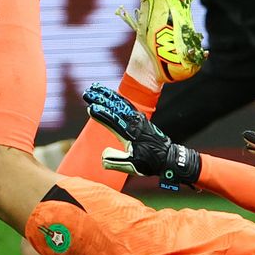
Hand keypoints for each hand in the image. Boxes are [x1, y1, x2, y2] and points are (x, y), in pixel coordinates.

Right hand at [83, 83, 200, 189]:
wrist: (168, 157)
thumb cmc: (150, 163)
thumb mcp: (133, 166)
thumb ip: (116, 161)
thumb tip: (103, 155)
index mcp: (131, 134)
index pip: (113, 122)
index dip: (102, 114)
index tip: (91, 108)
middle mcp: (134, 123)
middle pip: (115, 107)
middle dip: (100, 99)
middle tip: (86, 93)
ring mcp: (138, 119)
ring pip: (120, 102)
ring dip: (107, 94)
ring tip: (94, 87)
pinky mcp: (140, 118)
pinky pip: (126, 104)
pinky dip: (117, 97)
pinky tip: (110, 94)